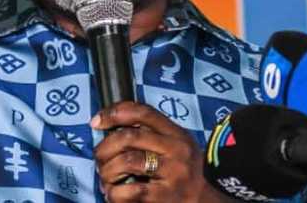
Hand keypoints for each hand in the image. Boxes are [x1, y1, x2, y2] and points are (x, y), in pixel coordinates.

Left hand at [91, 102, 227, 201]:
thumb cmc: (185, 172)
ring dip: (107, 171)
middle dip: (105, 147)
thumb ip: (150, 133)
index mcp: (176, 135)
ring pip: (127, 162)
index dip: (114, 113)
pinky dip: (115, 193)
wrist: (210, 201)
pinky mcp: (166, 197)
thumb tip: (109, 125)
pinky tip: (113, 194)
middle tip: (99, 159)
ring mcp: (173, 174)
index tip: (95, 122)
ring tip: (105, 178)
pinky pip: (131, 191)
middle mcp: (176, 151)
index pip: (142, 112)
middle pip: (129, 137)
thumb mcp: (174, 146)